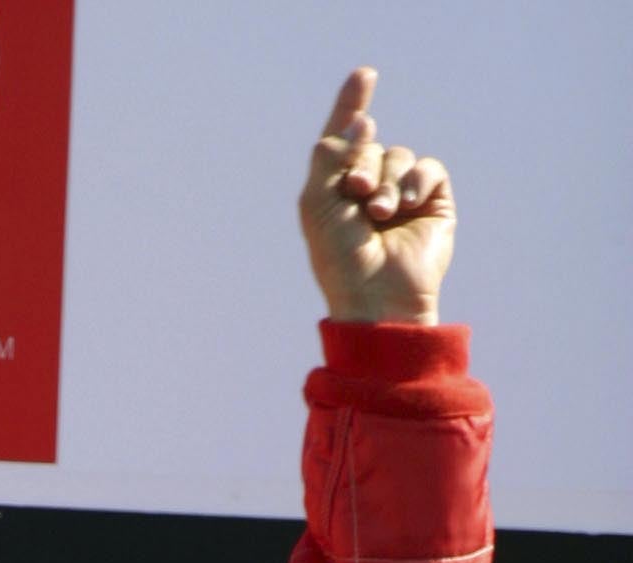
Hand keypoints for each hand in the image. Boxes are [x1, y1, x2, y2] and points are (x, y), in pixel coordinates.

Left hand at [300, 67, 453, 322]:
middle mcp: (370, 189)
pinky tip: (406, 203)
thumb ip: (329, 156)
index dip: (352, 106)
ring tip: (380, 213)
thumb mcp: (318, 204)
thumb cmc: (341, 261)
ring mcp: (402, 195)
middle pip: (370, 144)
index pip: (346, 139)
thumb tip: (362, 119)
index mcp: (337, 190)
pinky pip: (428, 167)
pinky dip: (416, 179)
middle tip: (356, 193)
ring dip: (387, 180)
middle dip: (362, 163)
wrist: (376, 298)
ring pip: (399, 155)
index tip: (364, 75)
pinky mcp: (432, 203)